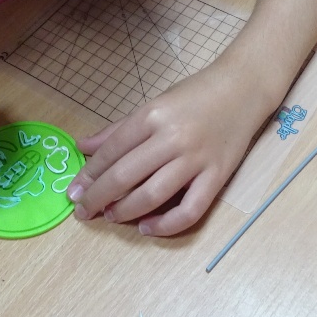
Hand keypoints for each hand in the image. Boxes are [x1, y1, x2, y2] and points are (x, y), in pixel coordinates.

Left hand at [65, 63, 266, 236]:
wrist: (243, 88)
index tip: (74, 191)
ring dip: (125, 211)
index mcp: (152, 116)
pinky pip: (190, 210)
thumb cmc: (195, 94)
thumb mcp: (153, 104)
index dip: (89, 174)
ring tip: (110, 216)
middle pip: (126, 176)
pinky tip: (147, 228)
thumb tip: (83, 148)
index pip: (112, 151)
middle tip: (82, 211)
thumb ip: (118, 129)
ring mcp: (196, 159)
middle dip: (98, 197)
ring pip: (153, 195)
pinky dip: (166, 225)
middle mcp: (172, 138)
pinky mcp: (218, 176)